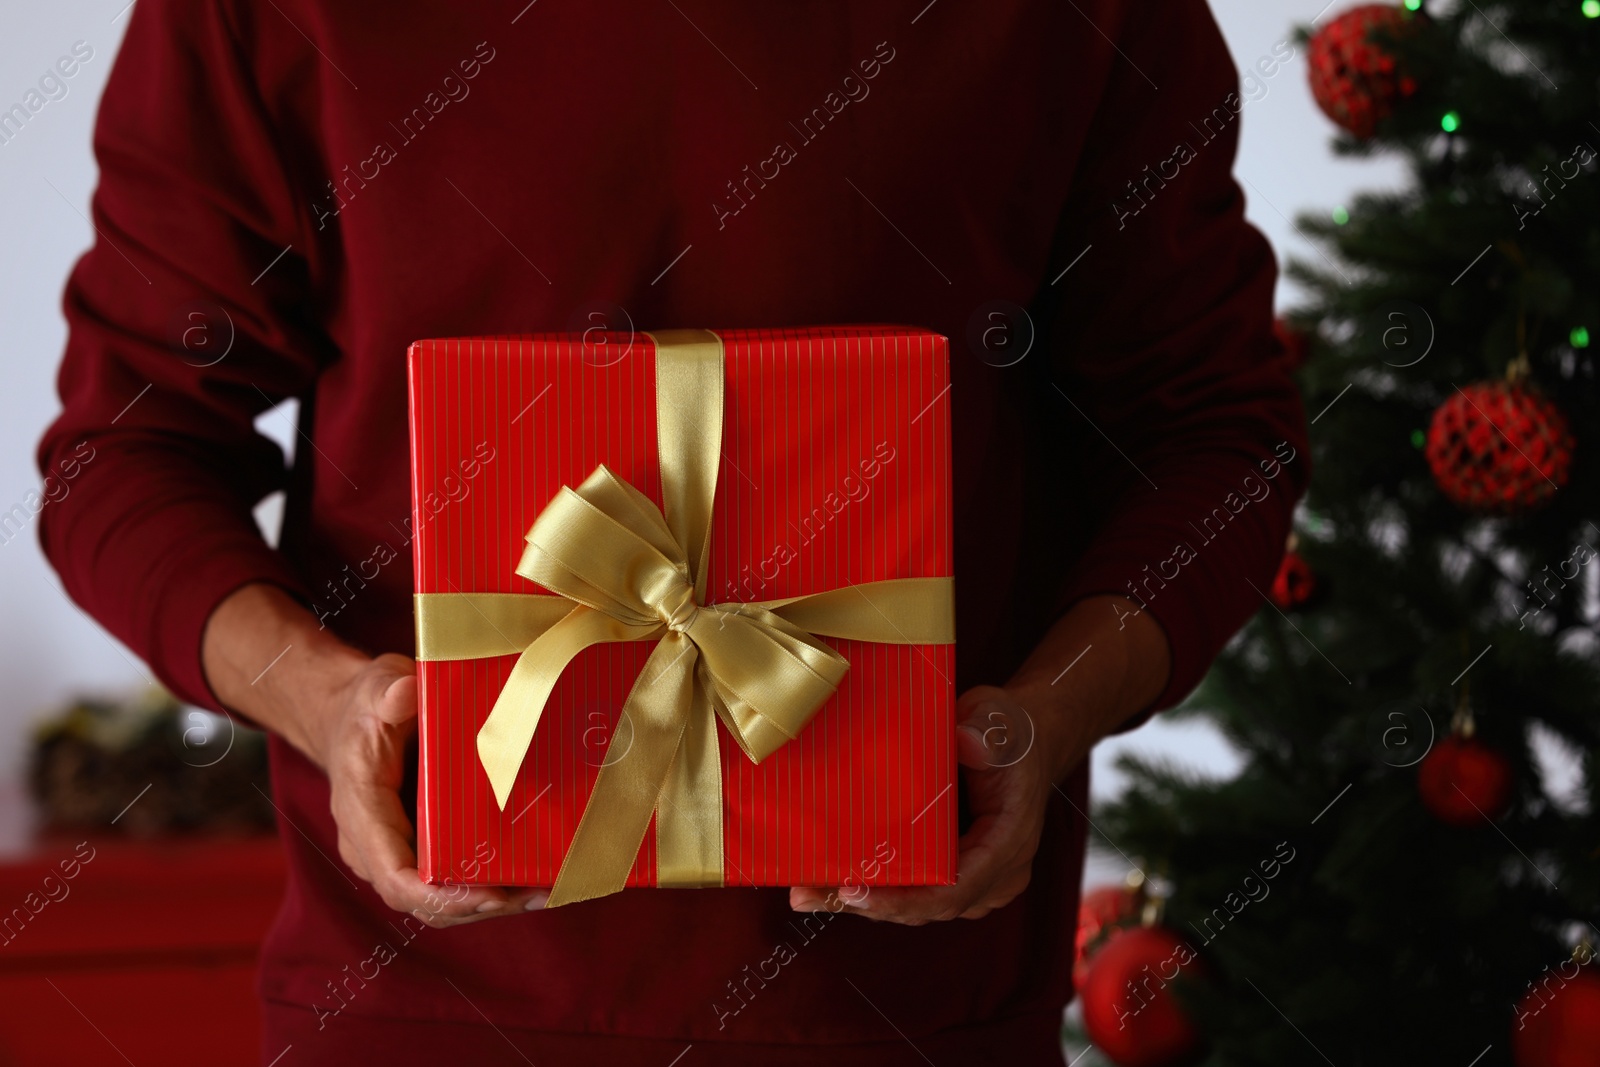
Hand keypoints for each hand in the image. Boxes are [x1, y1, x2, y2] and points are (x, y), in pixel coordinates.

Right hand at [317, 653, 549, 926]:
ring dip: (491, 901)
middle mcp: (374, 846)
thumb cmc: (364, 706)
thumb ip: (388, 693)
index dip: (441, 896)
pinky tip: (531, 877)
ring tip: (543, 892)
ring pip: (440, 898)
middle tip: (534, 895)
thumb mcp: (375, 689)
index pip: (395, 876)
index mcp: (362, 813)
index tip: (489, 895)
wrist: (352, 716)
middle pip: (425, 901)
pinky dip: (487, 885)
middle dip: (480, 905)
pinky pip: (449, 879)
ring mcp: (396, 850)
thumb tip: (407, 693)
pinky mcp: (419, 846)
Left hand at [786, 594, 1168, 925]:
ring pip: (920, 905)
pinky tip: (830, 882)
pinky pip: (918, 890)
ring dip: (864, 903)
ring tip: (807, 893)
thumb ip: (984, 733)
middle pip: (929, 906)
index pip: (955, 888)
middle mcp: (997, 872)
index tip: (856, 891)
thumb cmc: (1011, 729)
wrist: (1026, 737)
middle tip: (809, 894)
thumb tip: (963, 743)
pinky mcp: (958, 870)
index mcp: (1010, 842)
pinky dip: (878, 889)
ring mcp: (979, 876)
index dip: (904, 898)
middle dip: (867, 906)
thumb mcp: (1000, 720)